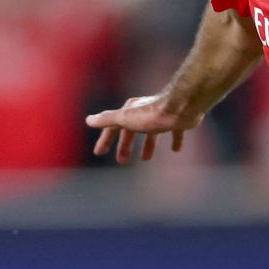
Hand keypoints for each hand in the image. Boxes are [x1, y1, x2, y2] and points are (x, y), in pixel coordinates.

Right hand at [85, 94, 201, 162]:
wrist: (180, 107)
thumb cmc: (151, 114)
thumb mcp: (124, 118)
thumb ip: (107, 119)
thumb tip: (88, 120)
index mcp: (130, 111)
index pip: (112, 127)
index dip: (105, 140)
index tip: (99, 153)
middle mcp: (144, 112)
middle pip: (131, 131)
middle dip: (125, 146)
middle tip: (122, 162)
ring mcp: (161, 116)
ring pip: (151, 132)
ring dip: (147, 145)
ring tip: (146, 159)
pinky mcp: (177, 120)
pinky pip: (175, 132)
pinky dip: (174, 140)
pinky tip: (176, 150)